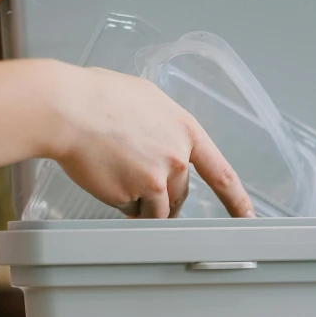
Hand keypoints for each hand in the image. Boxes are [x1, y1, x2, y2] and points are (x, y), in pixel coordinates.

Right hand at [52, 64, 254, 218]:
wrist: (68, 109)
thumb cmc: (97, 99)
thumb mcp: (145, 100)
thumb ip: (164, 127)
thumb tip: (165, 142)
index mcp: (185, 130)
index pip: (221, 172)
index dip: (237, 199)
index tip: (248, 217)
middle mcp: (178, 155)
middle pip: (180, 194)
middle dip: (160, 193)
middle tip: (132, 173)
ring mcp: (159, 176)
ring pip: (158, 208)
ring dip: (141, 202)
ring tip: (117, 174)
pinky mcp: (138, 193)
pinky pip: (135, 211)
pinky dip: (123, 204)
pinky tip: (108, 180)